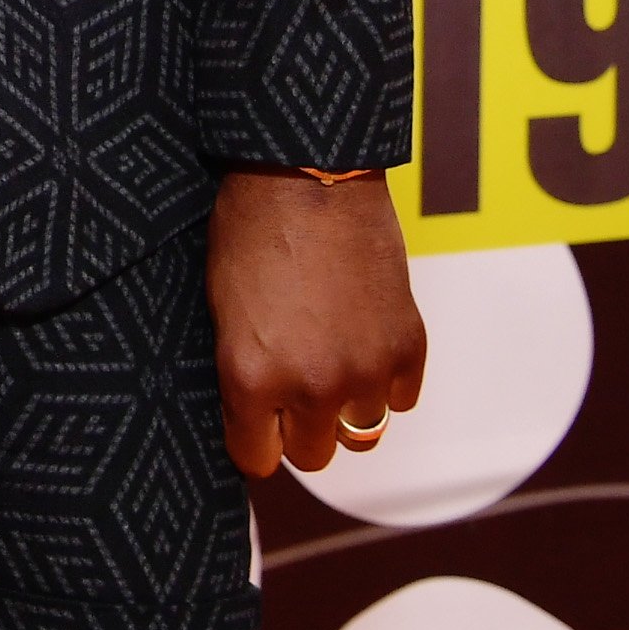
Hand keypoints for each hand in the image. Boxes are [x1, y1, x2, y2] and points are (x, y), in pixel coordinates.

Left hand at [206, 169, 426, 477]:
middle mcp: (310, 386)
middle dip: (300, 426)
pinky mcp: (408, 346)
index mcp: (250, 378)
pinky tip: (364, 338)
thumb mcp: (220, 308)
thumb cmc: (250, 226)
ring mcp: (365, 369)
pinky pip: (400, 398)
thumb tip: (257, 417)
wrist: (307, 170)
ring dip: (346, 406)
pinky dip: (385, 378)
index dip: (254, 437)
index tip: (257, 419)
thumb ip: (241, 372)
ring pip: (362, 434)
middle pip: (312, 456)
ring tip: (330, 358)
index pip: (256, 459)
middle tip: (294, 383)